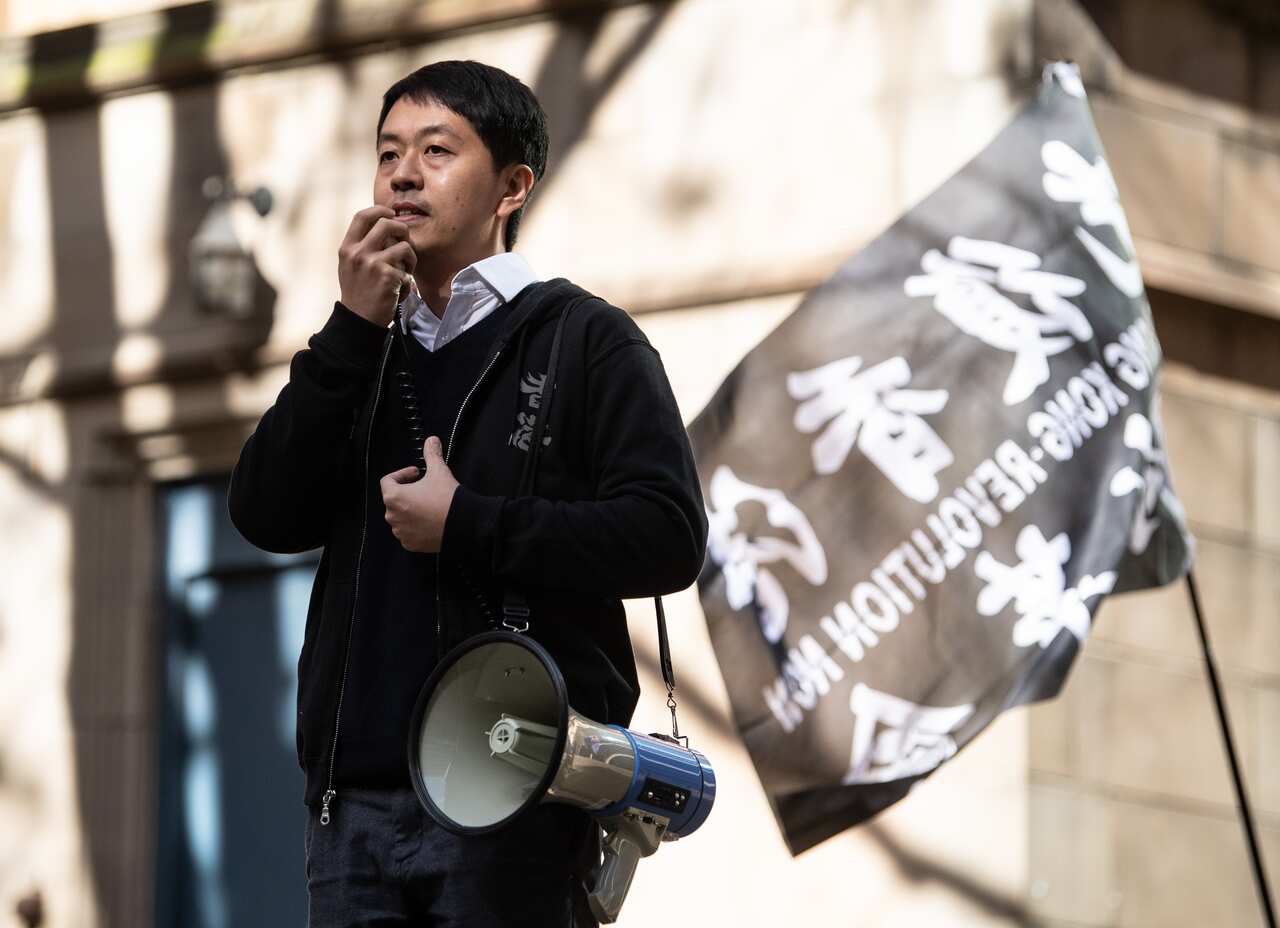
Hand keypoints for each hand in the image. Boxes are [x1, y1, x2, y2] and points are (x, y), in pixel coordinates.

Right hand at [338, 205, 415, 326]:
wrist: (359, 320)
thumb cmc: (359, 292)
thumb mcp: (350, 265)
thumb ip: (362, 246)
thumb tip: (385, 224)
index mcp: (347, 248)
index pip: (362, 216)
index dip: (379, 210)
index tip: (391, 213)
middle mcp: (358, 253)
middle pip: (387, 223)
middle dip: (402, 230)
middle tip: (405, 242)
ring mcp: (372, 264)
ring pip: (404, 246)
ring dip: (411, 259)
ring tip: (405, 272)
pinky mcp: (388, 277)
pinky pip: (408, 270)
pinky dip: (407, 281)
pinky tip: (398, 291)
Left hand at [380, 436, 458, 552]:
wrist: (463, 525)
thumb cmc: (447, 500)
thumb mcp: (439, 471)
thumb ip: (432, 454)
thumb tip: (431, 441)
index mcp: (394, 497)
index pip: (388, 481)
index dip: (403, 474)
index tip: (416, 473)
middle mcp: (393, 516)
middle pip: (394, 499)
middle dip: (407, 492)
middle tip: (424, 488)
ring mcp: (401, 532)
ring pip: (400, 516)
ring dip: (410, 509)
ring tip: (428, 505)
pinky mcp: (410, 544)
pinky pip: (407, 532)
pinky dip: (415, 526)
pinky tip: (429, 520)